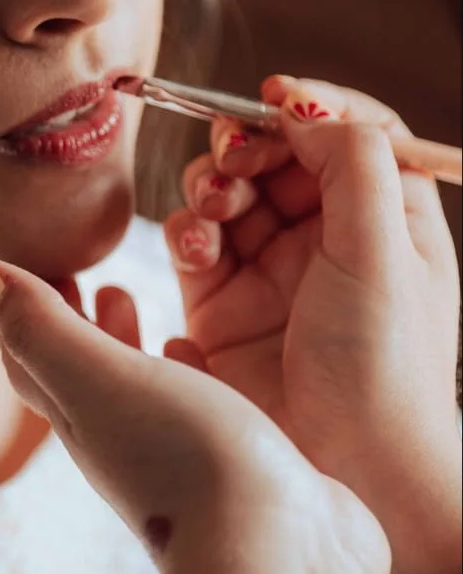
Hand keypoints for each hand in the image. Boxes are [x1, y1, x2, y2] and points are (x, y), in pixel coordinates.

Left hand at [0, 257, 388, 573]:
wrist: (279, 563)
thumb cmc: (183, 459)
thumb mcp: (100, 381)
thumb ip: (43, 328)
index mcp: (79, 420)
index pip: (27, 358)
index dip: (17, 305)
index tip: (23, 253)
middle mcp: (118, 444)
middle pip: (71, 372)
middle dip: (63, 317)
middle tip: (69, 266)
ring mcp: (175, 461)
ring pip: (128, 388)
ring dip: (117, 338)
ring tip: (121, 291)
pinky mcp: (233, 468)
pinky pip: (189, 405)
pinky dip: (177, 366)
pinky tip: (189, 346)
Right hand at [166, 75, 460, 573]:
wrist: (351, 474)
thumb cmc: (385, 369)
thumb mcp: (386, 250)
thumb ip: (352, 163)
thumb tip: (303, 109)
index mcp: (388, 218)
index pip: (347, 134)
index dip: (308, 109)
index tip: (273, 99)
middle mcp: (331, 239)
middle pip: (276, 156)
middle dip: (247, 146)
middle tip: (232, 160)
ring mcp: (273, 272)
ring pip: (228, 194)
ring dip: (211, 188)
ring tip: (211, 212)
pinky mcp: (222, 307)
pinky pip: (193, 243)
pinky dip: (185, 232)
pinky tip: (193, 248)